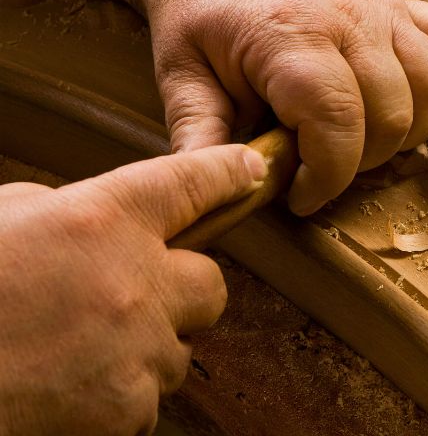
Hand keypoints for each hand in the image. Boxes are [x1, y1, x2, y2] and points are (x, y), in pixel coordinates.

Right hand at [0, 145, 265, 435]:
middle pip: (211, 284)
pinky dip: (118, 400)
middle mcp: (136, 279)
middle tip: (133, 301)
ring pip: (179, 349)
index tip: (252, 170)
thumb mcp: (6, 220)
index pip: (194, 182)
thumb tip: (92, 226)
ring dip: (144, 351)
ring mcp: (138, 347)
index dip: (229, 172)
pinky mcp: (126, 408)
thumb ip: (66, 213)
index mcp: (103, 218)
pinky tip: (68, 389)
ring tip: (77, 352)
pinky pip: (148, 401)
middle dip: (181, 293)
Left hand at [143, 0, 427, 215]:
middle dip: (360, 163)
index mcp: (291, 37)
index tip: (300, 196)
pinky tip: (413, 108)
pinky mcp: (401, 6)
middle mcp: (350, 19)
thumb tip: (219, 192)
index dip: (328, 175)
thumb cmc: (200, 14)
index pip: (338, 121)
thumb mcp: (181, 76)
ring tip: (360, 142)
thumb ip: (200, 137)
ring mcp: (383, 9)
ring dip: (408, 132)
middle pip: (392, 114)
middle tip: (320, 169)